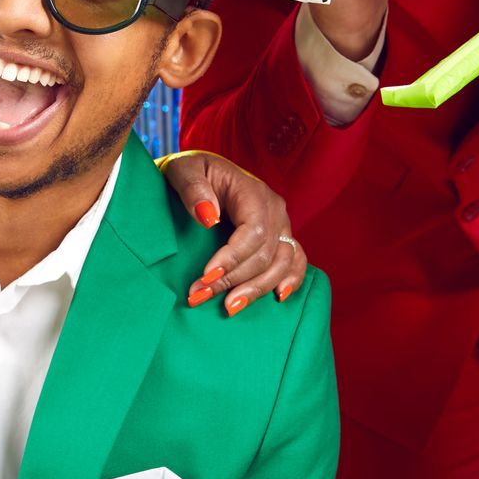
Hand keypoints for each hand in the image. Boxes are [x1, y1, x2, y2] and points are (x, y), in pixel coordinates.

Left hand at [160, 152, 307, 313]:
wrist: (197, 173)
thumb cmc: (189, 171)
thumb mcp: (182, 171)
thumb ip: (192, 189)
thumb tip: (209, 217)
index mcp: (253, 191)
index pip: (253, 231)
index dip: (232, 258)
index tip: (206, 276)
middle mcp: (273, 209)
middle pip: (265, 253)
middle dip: (233, 279)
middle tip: (199, 296)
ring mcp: (280, 224)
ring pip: (281, 263)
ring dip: (256, 289)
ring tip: (229, 307)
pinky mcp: (279, 237)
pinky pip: (295, 261)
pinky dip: (291, 280)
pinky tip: (277, 297)